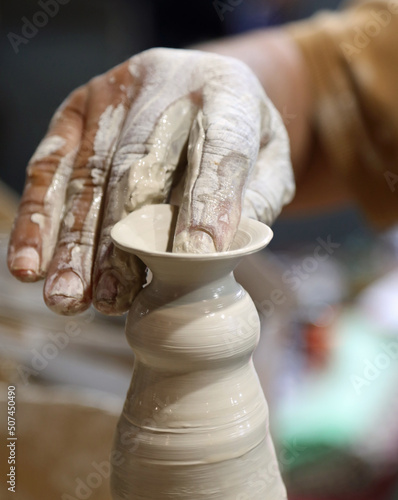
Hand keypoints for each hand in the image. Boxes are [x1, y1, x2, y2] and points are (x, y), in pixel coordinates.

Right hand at [8, 48, 293, 315]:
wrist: (207, 87)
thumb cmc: (241, 139)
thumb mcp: (269, 163)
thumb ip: (254, 202)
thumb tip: (212, 254)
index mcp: (228, 92)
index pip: (220, 148)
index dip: (207, 204)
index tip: (194, 261)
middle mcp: (167, 84)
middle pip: (140, 168)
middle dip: (123, 241)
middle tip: (112, 298)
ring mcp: (116, 94)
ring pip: (90, 174)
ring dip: (76, 243)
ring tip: (69, 298)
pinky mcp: (78, 109)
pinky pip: (51, 164)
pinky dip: (38, 219)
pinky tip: (32, 264)